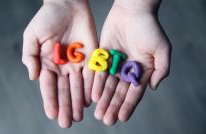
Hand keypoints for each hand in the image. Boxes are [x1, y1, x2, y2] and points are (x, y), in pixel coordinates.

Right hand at [22, 0, 96, 127]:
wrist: (68, 5)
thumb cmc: (47, 18)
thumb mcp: (32, 36)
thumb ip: (30, 56)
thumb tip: (33, 77)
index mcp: (48, 63)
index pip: (49, 86)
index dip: (50, 100)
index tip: (52, 114)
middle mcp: (63, 67)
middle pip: (64, 90)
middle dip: (66, 106)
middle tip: (67, 122)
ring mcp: (78, 63)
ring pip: (78, 86)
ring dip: (79, 101)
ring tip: (79, 116)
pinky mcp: (91, 57)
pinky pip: (91, 75)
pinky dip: (91, 87)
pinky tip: (91, 100)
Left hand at [92, 0, 170, 125]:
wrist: (133, 11)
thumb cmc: (149, 28)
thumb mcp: (162, 50)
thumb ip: (161, 70)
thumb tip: (152, 88)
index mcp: (141, 70)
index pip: (134, 92)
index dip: (128, 105)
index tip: (122, 117)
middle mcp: (126, 70)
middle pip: (119, 92)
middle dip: (113, 106)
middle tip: (107, 120)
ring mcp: (114, 64)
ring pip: (107, 85)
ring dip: (103, 99)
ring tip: (99, 113)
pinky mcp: (103, 56)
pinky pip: (99, 72)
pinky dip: (96, 84)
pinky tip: (93, 95)